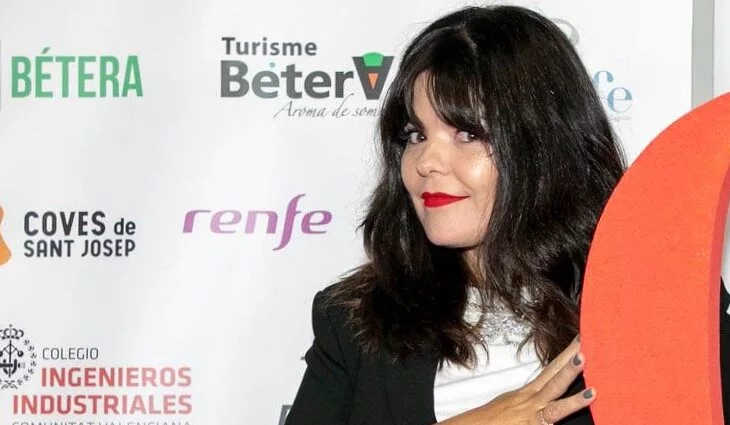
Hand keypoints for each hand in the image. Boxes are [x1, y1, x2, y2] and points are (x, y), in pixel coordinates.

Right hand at [438, 336, 593, 424]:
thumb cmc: (493, 420)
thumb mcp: (513, 403)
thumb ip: (530, 398)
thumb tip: (545, 396)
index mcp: (529, 392)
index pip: (551, 370)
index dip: (565, 355)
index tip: (580, 339)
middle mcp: (531, 399)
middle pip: (553, 377)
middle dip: (570, 359)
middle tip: (587, 342)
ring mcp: (532, 414)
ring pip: (554, 397)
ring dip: (569, 381)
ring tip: (589, 373)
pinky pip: (552, 419)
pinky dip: (569, 411)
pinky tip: (584, 404)